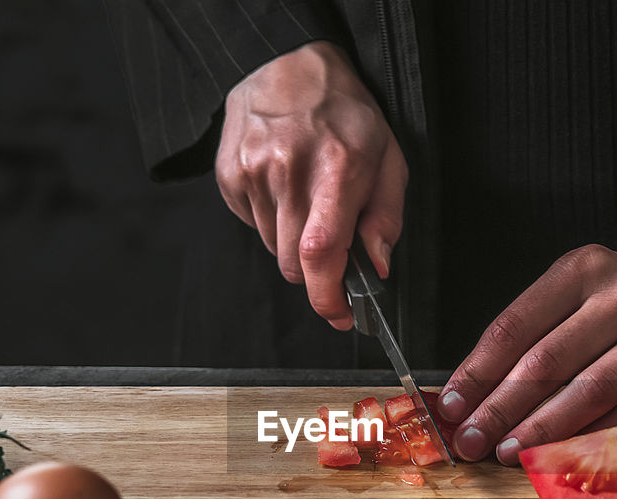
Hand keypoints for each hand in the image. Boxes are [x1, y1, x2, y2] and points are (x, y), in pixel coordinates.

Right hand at [215, 41, 407, 329]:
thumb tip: (378, 267)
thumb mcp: (387, 156)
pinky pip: (252, 226)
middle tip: (333, 244)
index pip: (321, 252)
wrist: (287, 63)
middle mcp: (288, 171)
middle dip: (316, 270)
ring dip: (292, 242)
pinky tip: (283, 186)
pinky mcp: (229, 175)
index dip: (328, 297)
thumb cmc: (345, 114)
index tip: (341, 316)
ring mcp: (252, 172)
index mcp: (336, 168)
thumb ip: (386, 216)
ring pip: (272, 249)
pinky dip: (271, 220)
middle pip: (293, 263)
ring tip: (307, 199)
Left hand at [435, 245, 616, 463]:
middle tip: (471, 442)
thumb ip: (525, 338)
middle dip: (501, 408)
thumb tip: (465, 397)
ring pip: (590, 392)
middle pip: (548, 361)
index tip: (452, 407)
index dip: (478, 372)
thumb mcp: (573, 298)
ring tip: (507, 452)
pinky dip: (590, 438)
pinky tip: (559, 455)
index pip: (516, 326)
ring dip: (541, 430)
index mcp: (585, 268)